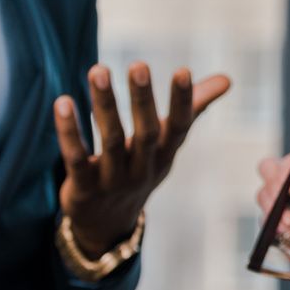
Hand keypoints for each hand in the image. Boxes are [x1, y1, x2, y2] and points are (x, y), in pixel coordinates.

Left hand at [53, 63, 230, 255]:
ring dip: (104, 105)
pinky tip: (63, 102)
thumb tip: (227, 79)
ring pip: (109, 141)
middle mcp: (144, 168)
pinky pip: (76, 158)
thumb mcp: (168, 144)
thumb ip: (194, 108)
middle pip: (146, 133)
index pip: (180, 127)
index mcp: (166, 154)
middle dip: (143, 99)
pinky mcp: (84, 189)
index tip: (182, 70)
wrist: (107, 225)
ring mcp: (113, 181)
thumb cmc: (141, 168)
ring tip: (98, 70)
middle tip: (138, 64)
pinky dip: (69, 132)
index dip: (182, 101)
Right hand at [255, 155, 289, 289]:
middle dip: (273, 184)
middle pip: (268, 169)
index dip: (288, 170)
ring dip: (272, 208)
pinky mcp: (273, 225)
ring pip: (263, 194)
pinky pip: (263, 221)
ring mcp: (281, 204)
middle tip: (282, 200)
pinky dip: (272, 226)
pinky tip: (287, 234)